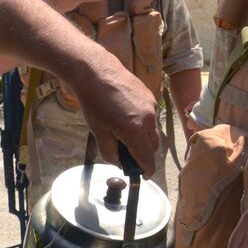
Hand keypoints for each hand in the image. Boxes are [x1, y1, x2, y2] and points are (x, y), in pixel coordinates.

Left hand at [65, 55, 159, 179]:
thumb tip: (119, 162)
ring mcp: (152, 106)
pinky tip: (127, 117)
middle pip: (153, 145)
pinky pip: (151, 117)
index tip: (144, 175)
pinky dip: (143, 123)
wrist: (96, 72)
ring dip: (144, 138)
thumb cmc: (94, 102)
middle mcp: (148, 119)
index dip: (146, 170)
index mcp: (135, 131)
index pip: (147, 158)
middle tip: (129, 155)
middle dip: (144, 154)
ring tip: (125, 132)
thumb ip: (110, 152)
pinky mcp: (151, 97)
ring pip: (153, 131)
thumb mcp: (98, 132)